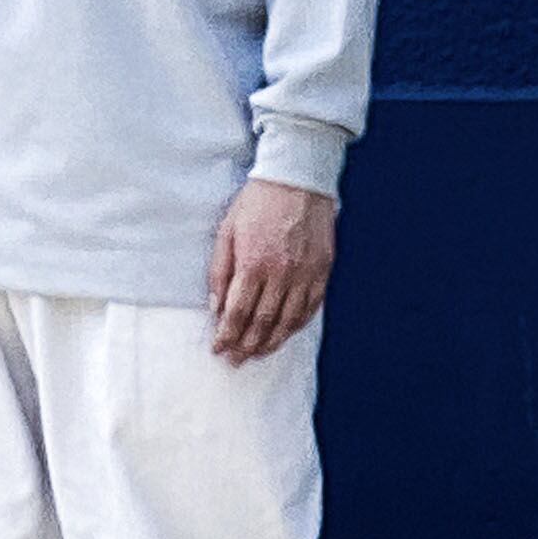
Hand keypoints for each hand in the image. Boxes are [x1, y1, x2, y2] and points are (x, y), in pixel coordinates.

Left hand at [206, 179, 336, 362]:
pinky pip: (311, 307)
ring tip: (258, 354)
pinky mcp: (322, 269)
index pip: (238, 312)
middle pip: (262, 322)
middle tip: (236, 360)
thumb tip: (215, 306)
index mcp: (254, 263)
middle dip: (246, 345)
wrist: (297, 178)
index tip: (219, 348)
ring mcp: (305, 273)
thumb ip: (220, 271)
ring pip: (288, 320)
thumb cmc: (258, 201)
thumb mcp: (227, 230)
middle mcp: (281, 273)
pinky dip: (297, 324)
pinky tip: (286, 333)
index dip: (227, 335)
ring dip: (271, 342)